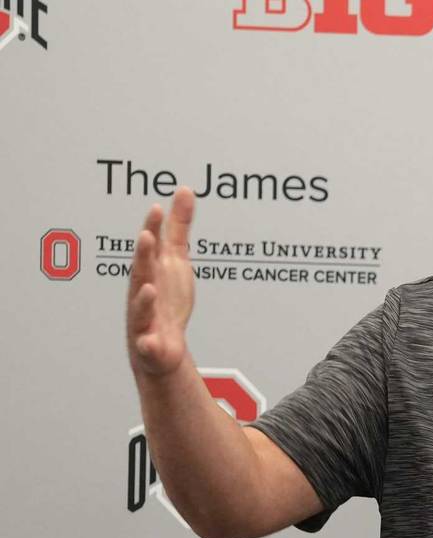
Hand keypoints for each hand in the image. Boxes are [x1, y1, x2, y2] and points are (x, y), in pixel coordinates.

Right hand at [127, 186, 196, 376]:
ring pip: (140, 308)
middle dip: (143, 255)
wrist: (162, 346)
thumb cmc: (166, 298)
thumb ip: (178, 227)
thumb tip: (185, 190)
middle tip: (146, 236)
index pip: (151, 249)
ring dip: (143, 298)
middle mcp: (143, 292)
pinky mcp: (149, 346)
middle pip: (141, 272)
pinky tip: (150, 342)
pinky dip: (148, 344)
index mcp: (151, 272)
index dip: (153, 229)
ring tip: (149, 287)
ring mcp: (144, 319)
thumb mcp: (177, 260)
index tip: (157, 209)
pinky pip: (148, 346)